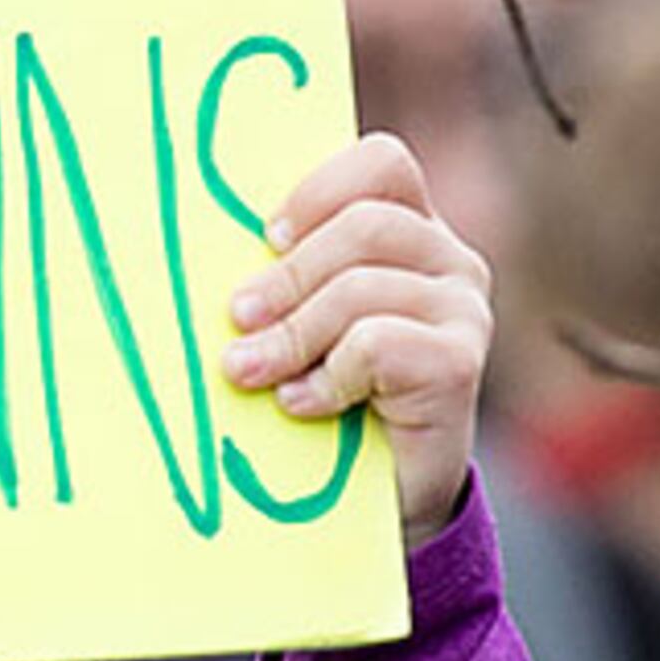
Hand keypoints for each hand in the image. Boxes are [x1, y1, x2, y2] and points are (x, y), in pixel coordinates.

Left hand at [221, 133, 491, 536]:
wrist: (384, 496)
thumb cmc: (325, 394)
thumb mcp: (301, 321)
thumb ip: (283, 274)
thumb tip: (195, 239)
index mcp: (410, 230)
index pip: (380, 163)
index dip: (319, 190)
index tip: (265, 237)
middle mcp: (449, 261)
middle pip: (365, 224)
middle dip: (287, 275)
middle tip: (237, 317)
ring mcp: (464, 310)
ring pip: (361, 287)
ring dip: (292, 333)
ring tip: (249, 371)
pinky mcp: (460, 363)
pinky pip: (376, 344)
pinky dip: (326, 376)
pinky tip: (301, 404)